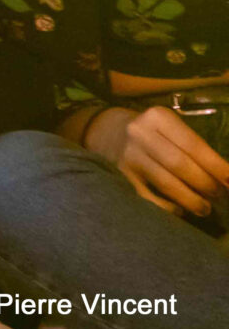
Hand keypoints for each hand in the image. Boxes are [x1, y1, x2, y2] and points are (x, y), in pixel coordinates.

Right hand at [91, 105, 228, 217]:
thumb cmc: (156, 135)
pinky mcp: (120, 175)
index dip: (216, 166)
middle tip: (220, 196)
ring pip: (165, 182)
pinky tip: (179, 211)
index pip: (193, 144)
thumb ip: (196, 150)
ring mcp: (128, 155)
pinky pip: (147, 197)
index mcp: (158, 117)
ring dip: (191, 199)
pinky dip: (167, 207)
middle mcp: (140, 133)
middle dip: (205, 183)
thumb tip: (225, 179)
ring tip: (205, 208)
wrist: (111, 133)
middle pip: (179, 164)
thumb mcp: (173, 131)